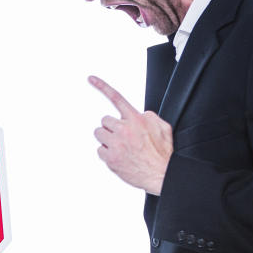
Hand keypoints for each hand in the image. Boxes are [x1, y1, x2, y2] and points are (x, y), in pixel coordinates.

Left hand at [89, 75, 172, 194]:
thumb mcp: (162, 126)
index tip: (90, 79)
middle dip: (111, 127)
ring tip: (120, 146)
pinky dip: (106, 153)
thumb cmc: (162, 152)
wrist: (161, 173)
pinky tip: (119, 156)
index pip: (116, 98)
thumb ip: (148, 116)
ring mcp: (115, 144)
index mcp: (136, 119)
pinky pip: (99, 150)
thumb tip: (140, 115)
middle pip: (104, 120)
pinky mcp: (110, 158)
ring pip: (99, 134)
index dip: (102, 86)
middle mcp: (123, 129)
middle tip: (121, 136)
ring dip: (107, 139)